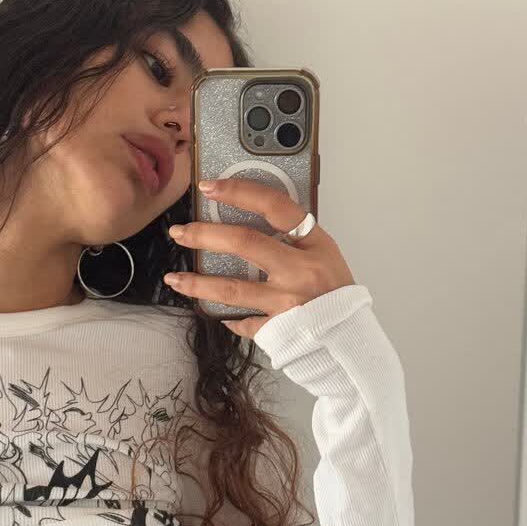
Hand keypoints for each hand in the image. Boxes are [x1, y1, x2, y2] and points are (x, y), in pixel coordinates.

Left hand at [164, 175, 355, 337]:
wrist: (351, 337)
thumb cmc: (336, 293)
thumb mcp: (325, 254)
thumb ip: (294, 237)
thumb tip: (252, 218)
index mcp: (313, 245)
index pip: (273, 206)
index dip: (239, 192)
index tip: (209, 187)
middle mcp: (298, 272)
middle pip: (243, 243)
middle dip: (204, 234)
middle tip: (180, 232)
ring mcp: (286, 303)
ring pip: (230, 290)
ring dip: (197, 284)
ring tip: (175, 279)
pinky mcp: (277, 330)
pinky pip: (243, 323)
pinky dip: (229, 319)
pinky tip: (215, 313)